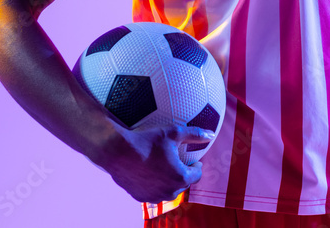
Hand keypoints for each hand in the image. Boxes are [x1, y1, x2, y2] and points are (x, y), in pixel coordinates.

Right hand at [96, 123, 214, 202]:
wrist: (117, 152)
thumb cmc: (146, 141)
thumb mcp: (173, 133)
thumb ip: (194, 134)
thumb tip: (211, 134)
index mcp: (180, 177)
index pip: (196, 176)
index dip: (197, 168)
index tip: (194, 162)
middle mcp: (168, 191)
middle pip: (182, 184)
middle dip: (184, 175)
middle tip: (181, 164)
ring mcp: (153, 196)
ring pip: (168, 191)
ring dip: (170, 182)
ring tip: (167, 170)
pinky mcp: (140, 197)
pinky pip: (153, 193)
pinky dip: (155, 185)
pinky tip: (151, 174)